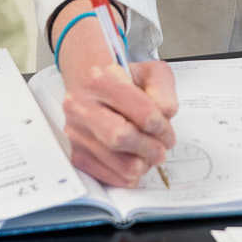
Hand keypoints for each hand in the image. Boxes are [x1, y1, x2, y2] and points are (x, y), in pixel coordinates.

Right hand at [52, 0, 177, 187]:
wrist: (87, 72)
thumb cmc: (122, 73)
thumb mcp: (150, 67)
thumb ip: (165, 89)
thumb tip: (166, 116)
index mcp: (100, 75)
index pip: (138, 108)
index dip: (160, 122)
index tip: (166, 125)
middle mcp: (81, 102)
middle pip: (123, 137)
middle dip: (152, 146)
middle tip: (163, 145)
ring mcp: (75, 127)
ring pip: (115, 159)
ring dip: (142, 162)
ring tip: (150, 154)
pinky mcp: (74, 147)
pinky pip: (103, 173)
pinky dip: (124, 174)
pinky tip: (133, 163)